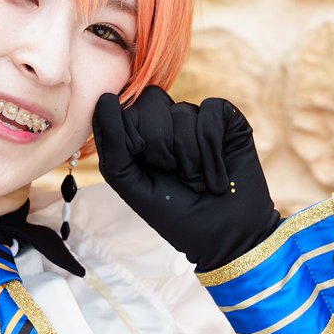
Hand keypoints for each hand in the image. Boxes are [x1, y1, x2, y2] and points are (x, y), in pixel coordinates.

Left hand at [92, 86, 279, 271]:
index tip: (146, 167)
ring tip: (197, 180)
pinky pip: (212, 110)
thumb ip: (112, 143)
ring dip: (190, 157)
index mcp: (140, 133)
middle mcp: (168, 121)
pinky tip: (216, 171)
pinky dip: (211, 146)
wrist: (224, 235)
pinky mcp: (227, 119)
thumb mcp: (131, 183)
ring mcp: (197, 118)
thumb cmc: (174, 213)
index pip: (124, 106)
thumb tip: (106, 97)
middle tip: (173, 174)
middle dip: (159, 146)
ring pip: (182, 111)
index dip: (132, 137)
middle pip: (151, 101)